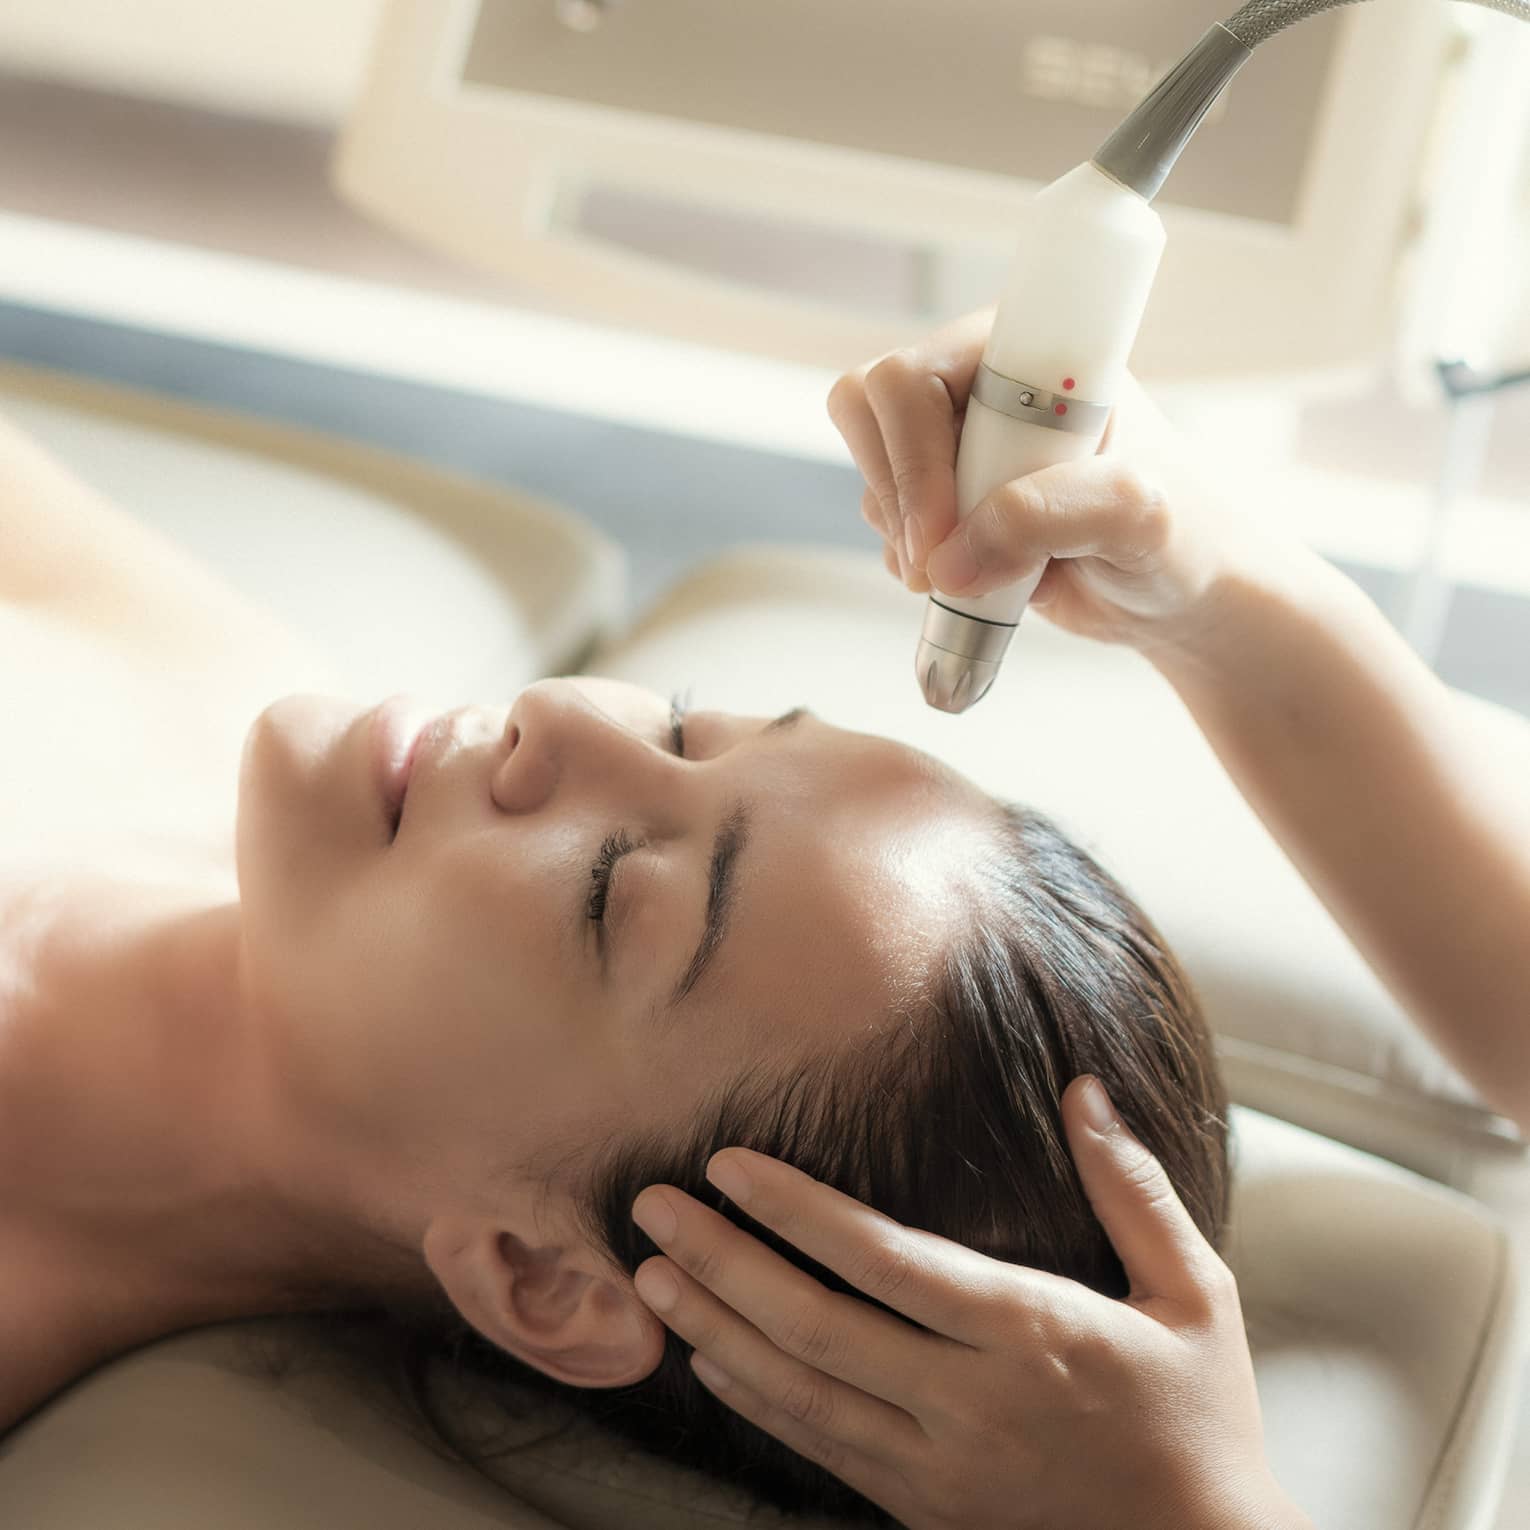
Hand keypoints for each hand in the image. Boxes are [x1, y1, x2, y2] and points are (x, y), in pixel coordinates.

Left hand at [630, 1076, 1312, 1529]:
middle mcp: (969, 1402)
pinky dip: (756, 1403)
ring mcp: (939, 1466)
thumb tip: (1084, 1089)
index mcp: (1031, 1334)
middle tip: (651, 1209)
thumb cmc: (1201, 1418)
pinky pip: (820, 1451)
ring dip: (715, 1331)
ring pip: (801, 1394)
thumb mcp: (1195, 1294)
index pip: (887, 1261)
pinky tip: (710, 1361)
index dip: (798, 1211)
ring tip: (649, 1279)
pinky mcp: (924, 1508)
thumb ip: (1132, 1189)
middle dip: (722, 1263)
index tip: (730, 1164)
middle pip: (817, 1327)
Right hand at [826, 308, 1271, 657]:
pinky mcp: (947, 501)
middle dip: (898, 495)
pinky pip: (888, 522)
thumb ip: (1047, 517)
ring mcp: (958, 444)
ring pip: (875, 472)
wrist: (1179, 593)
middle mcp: (982, 386)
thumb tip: (951, 558)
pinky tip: (971, 581)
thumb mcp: (1135, 513)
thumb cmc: (1180, 532)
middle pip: (870, 407)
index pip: (915, 373)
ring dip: (908, 536)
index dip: (913, 453)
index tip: (945, 530)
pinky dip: (912, 561)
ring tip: (979, 574)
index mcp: (1026, 355)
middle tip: (937, 564)